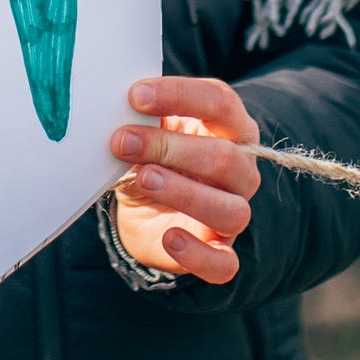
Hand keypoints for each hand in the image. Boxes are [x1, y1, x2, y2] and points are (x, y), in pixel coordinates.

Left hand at [110, 77, 260, 283]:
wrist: (146, 209)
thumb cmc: (153, 157)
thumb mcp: (147, 129)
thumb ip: (143, 116)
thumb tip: (117, 103)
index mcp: (231, 127)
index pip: (220, 102)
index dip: (179, 96)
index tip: (135, 95)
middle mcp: (242, 170)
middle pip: (224, 157)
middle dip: (169, 147)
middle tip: (122, 140)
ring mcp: (235, 213)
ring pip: (230, 209)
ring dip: (183, 193)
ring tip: (143, 179)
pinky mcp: (220, 251)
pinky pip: (224, 263)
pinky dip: (198, 255)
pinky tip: (170, 238)